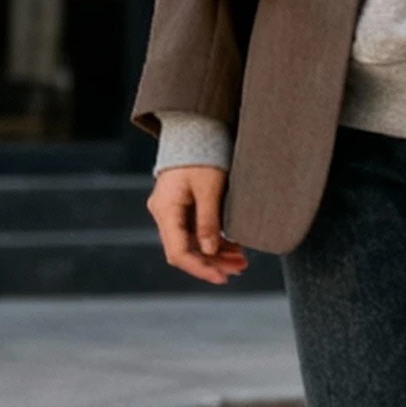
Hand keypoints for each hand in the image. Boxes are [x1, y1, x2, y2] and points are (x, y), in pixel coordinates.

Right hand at [146, 166, 248, 285]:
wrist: (194, 128)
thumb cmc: (201, 154)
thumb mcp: (209, 188)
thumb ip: (209, 220)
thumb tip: (211, 251)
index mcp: (166, 210)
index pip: (179, 252)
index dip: (200, 269)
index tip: (222, 278)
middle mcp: (164, 212)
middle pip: (186, 250)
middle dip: (212, 263)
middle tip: (239, 269)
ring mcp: (172, 210)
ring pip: (193, 242)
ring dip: (216, 253)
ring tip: (241, 262)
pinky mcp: (183, 206)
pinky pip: (196, 230)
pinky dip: (214, 240)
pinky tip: (233, 248)